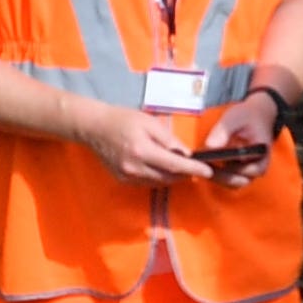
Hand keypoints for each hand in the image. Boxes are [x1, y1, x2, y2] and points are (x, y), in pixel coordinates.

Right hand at [68, 99, 217, 187]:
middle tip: (194, 166)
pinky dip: (158, 177)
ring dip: (172, 176)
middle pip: (168, 178)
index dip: (193, 169)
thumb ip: (168, 139)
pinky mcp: (123, 180)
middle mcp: (135, 168)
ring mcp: (128, 176)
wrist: (94, 128)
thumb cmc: (123, 119)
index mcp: (142, 151)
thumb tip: (185, 154)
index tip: (208, 171)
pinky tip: (160, 167)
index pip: (175, 165)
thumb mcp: (150, 122)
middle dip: (184, 174)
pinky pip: (147, 183)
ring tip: (178, 165)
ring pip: (159, 182)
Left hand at [196, 85, 287, 183]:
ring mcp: (247, 170)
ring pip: (232, 182)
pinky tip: (202, 165)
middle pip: (241, 181)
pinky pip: (226, 178)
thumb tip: (210, 146)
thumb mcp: (235, 118)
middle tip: (203, 168)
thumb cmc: (247, 116)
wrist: (253, 116)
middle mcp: (257, 166)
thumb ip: (224, 131)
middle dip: (222, 177)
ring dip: (217, 177)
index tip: (218, 163)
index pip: (254, 170)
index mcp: (262, 153)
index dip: (236, 170)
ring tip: (201, 166)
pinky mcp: (237, 170)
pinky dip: (215, 174)